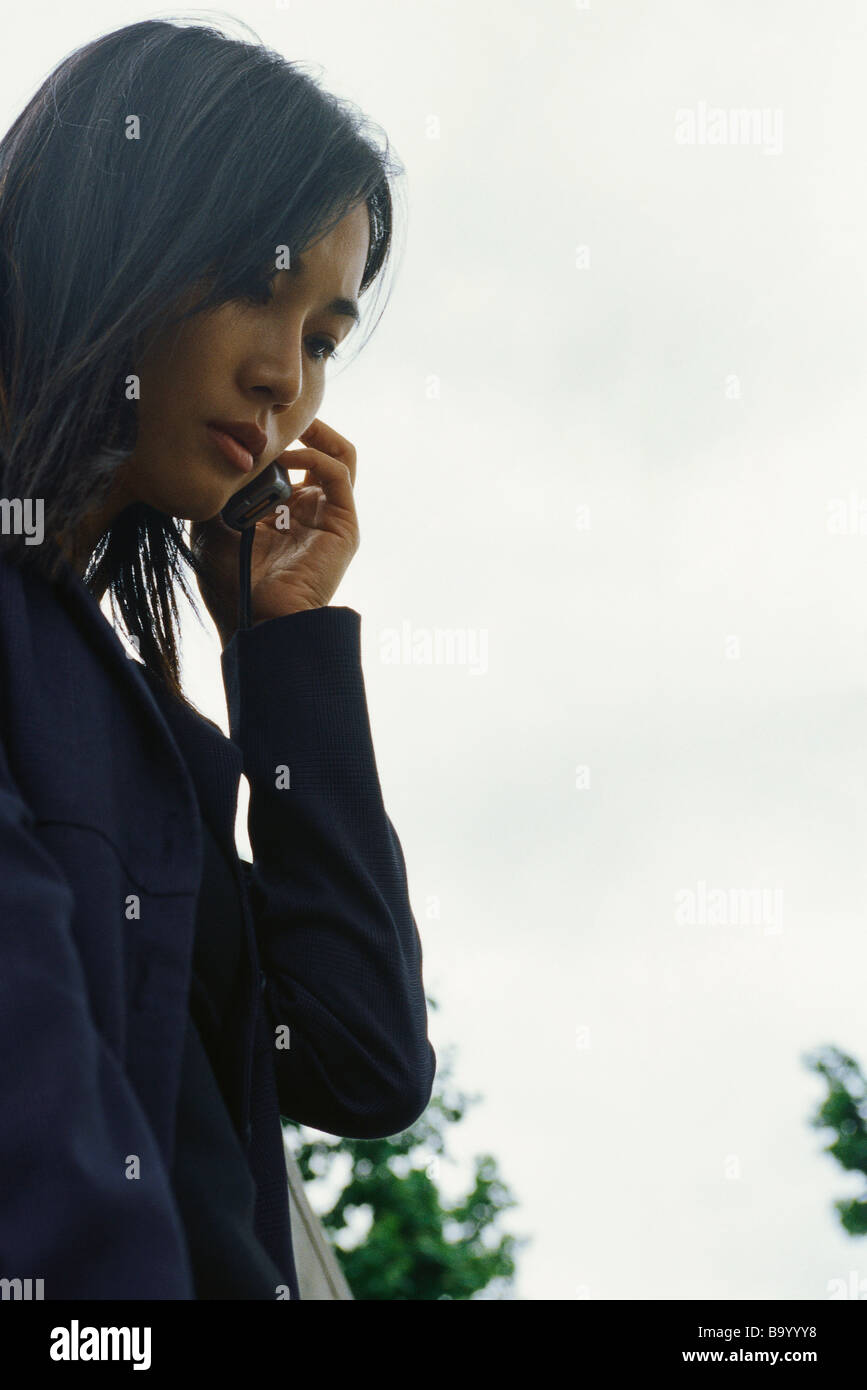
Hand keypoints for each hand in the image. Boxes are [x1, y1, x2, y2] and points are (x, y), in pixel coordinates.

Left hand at [190, 417, 358, 645]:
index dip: (272, 440)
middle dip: (299, 427)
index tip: (245, 422)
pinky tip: (289, 457)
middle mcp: (310, 512)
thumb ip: (216, 494)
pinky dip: (316, 455)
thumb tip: (212, 456)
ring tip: (288, 422)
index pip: (289, 462)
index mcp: (283, 514)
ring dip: (315, 432)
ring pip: (338, 455)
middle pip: (318, 452)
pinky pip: (339, 473)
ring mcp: (330, 517)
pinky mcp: (344, 524)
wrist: (258, 620)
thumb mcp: (210, 529)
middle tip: (270, 411)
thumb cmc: (233, 585)